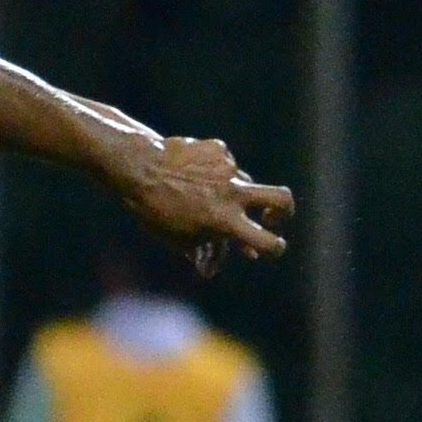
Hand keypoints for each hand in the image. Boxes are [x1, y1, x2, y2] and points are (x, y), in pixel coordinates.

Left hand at [115, 135, 291, 270]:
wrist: (137, 167)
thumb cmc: (154, 209)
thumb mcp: (177, 238)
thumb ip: (202, 253)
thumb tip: (210, 271)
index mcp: (225, 220)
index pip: (268, 242)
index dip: (276, 248)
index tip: (270, 247)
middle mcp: (233, 193)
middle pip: (283, 199)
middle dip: (284, 211)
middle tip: (272, 217)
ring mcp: (228, 169)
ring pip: (245, 182)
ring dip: (232, 193)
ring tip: (200, 195)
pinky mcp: (219, 149)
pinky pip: (224, 165)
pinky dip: (213, 172)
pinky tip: (189, 174)